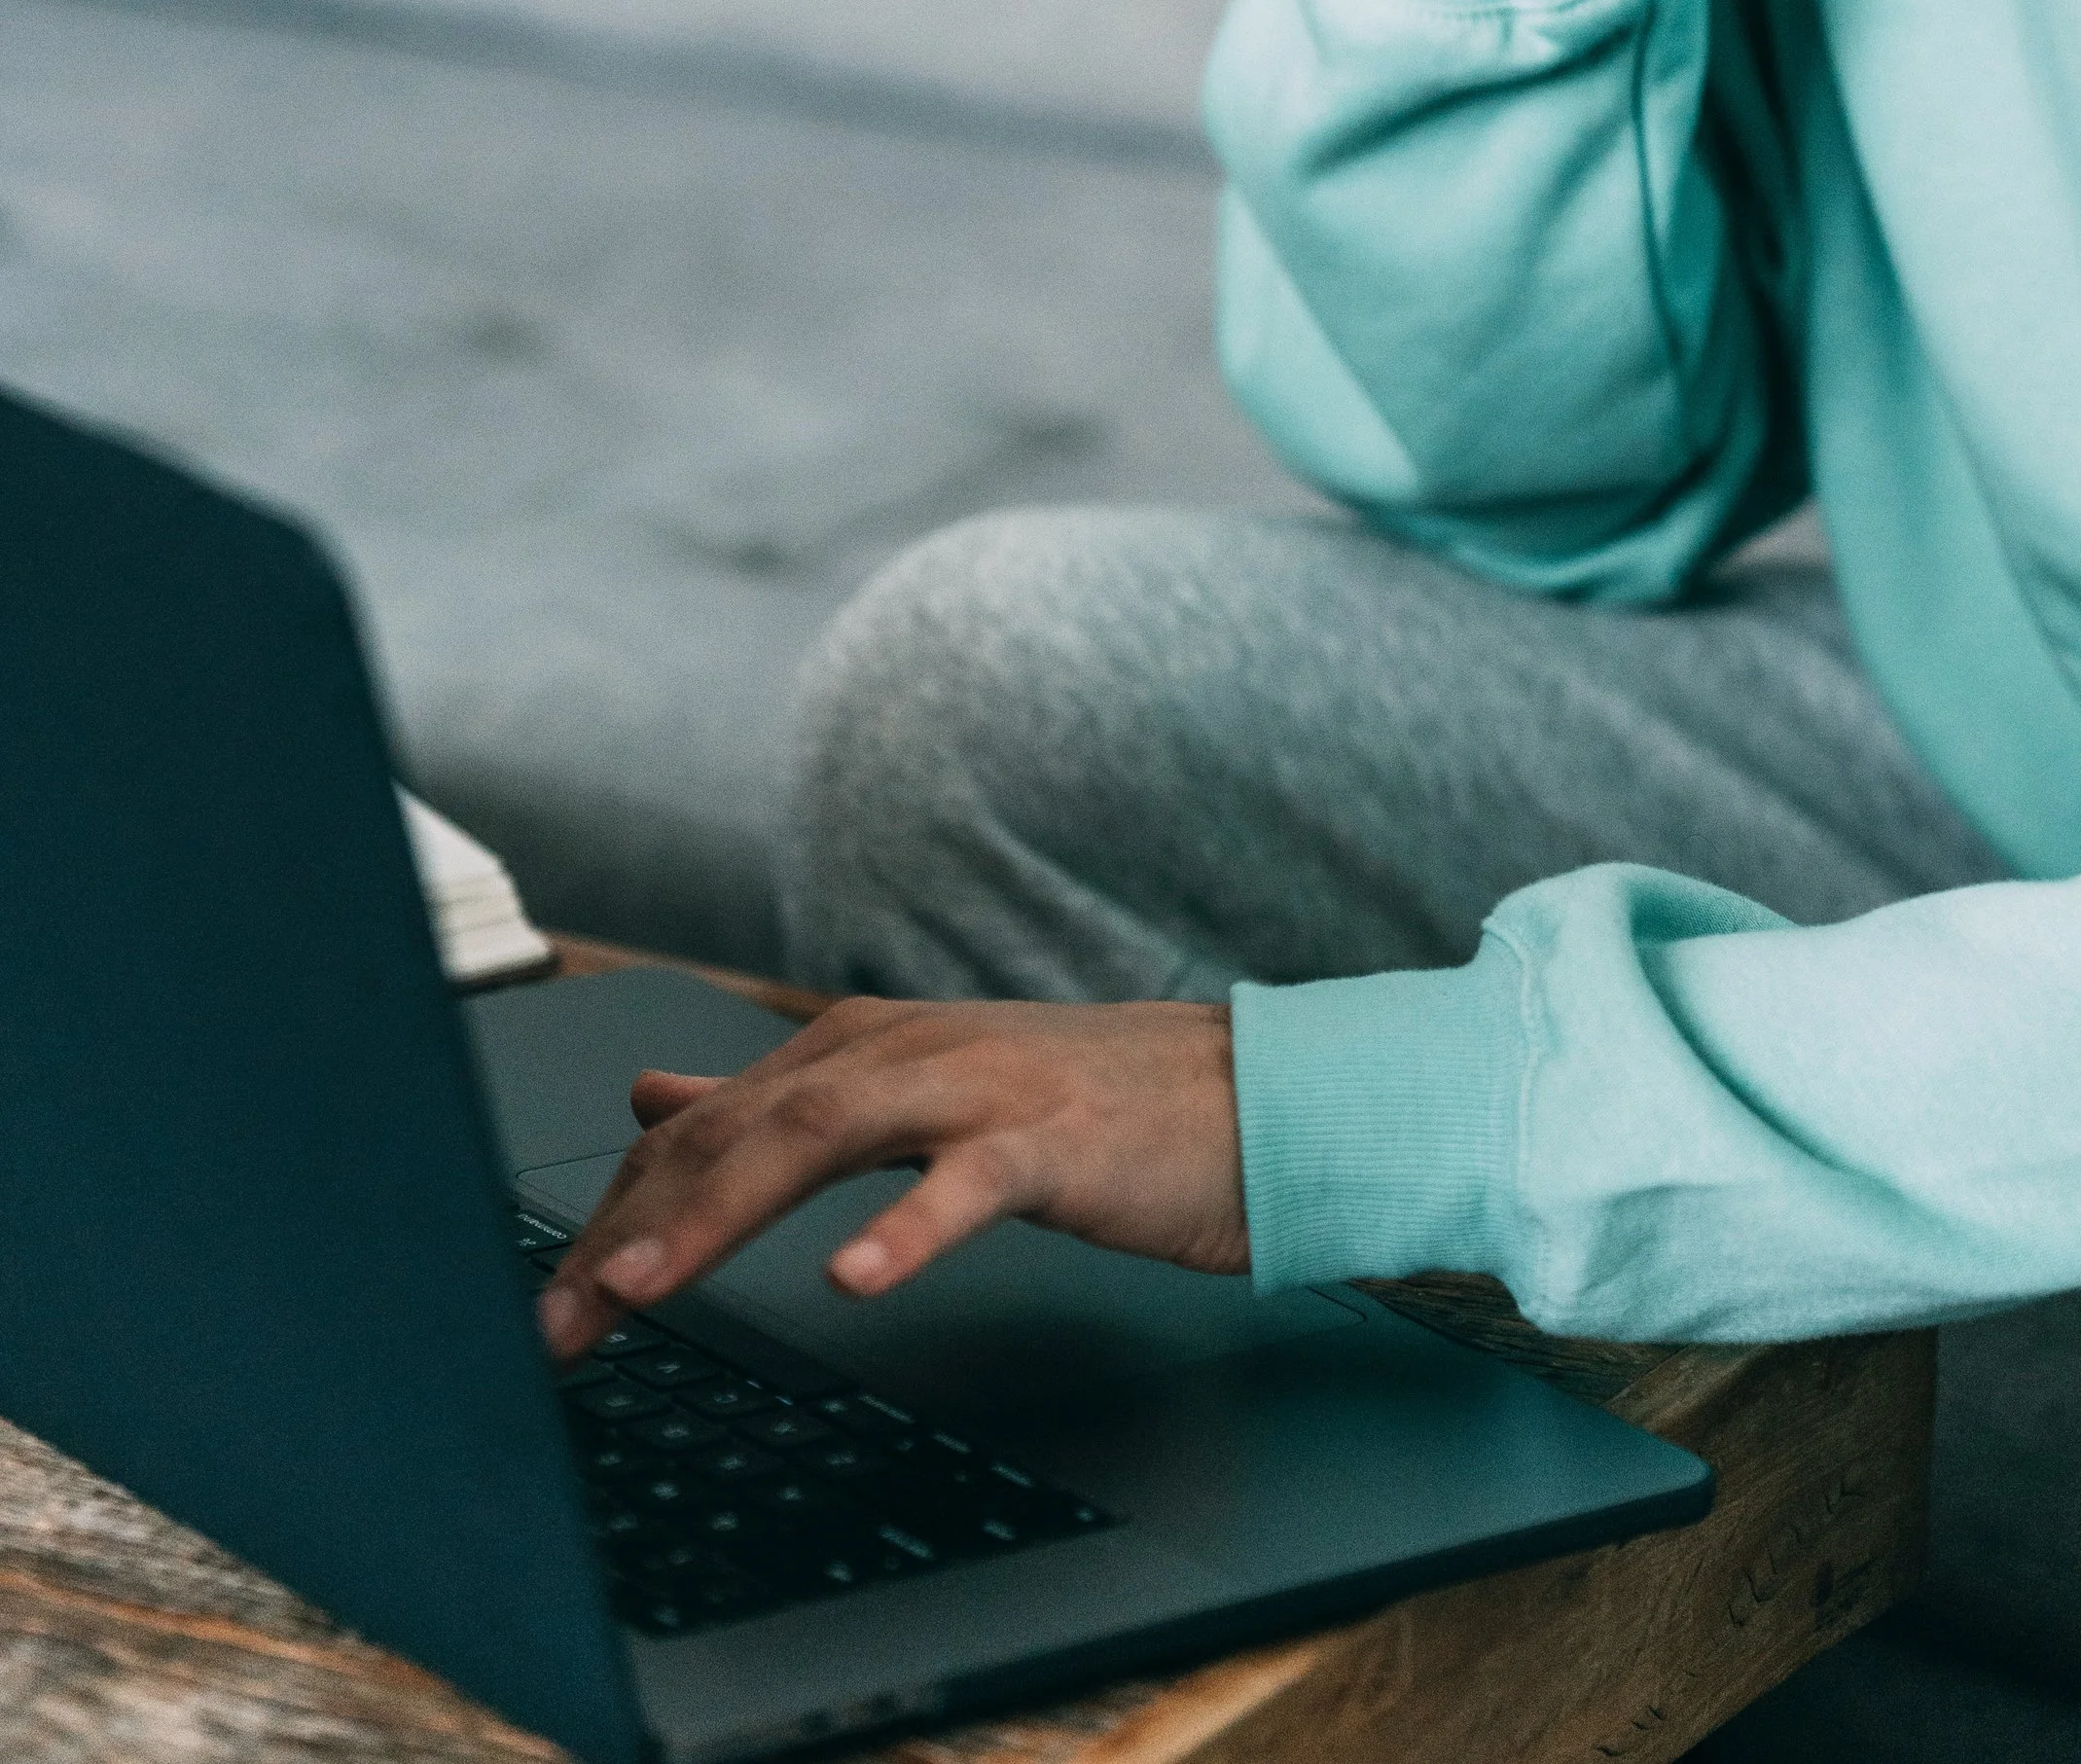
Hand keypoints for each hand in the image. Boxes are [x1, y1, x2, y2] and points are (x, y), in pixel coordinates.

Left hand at [535, 995, 1248, 1362]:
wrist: (1240, 1097)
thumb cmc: (1074, 1108)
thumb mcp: (910, 1092)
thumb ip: (780, 1100)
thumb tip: (655, 1095)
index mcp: (859, 1046)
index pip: (707, 1123)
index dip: (620, 1206)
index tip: (552, 1297)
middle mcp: (901, 1051)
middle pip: (740, 1128)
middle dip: (637, 1224)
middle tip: (559, 1321)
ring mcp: (976, 1089)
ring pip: (824, 1133)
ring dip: (722, 1211)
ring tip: (645, 1288)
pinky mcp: (1053, 1142)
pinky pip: (969, 1185)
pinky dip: (906, 1228)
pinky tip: (852, 1281)